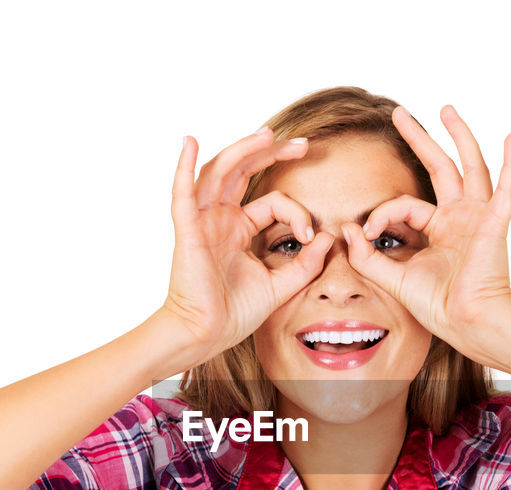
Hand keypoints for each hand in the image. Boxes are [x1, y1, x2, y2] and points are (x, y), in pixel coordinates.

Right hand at [160, 128, 335, 358]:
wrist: (205, 335)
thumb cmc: (234, 313)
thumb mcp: (280, 285)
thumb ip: (305, 264)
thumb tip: (328, 237)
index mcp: (239, 229)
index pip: (272, 202)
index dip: (296, 212)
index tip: (310, 233)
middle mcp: (220, 219)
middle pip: (244, 172)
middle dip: (271, 153)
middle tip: (301, 143)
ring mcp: (203, 222)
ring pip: (220, 172)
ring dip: (241, 150)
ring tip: (266, 134)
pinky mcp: (188, 231)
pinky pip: (182, 193)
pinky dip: (184, 166)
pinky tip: (189, 142)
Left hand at [338, 104, 510, 367]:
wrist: (468, 323)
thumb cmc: (438, 306)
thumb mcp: (393, 278)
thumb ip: (367, 257)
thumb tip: (348, 229)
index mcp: (439, 229)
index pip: (405, 205)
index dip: (382, 214)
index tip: (367, 232)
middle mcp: (460, 217)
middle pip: (439, 167)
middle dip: (419, 139)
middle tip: (399, 113)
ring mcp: (479, 216)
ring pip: (470, 166)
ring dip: (459, 136)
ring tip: (446, 109)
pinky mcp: (495, 222)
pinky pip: (507, 187)